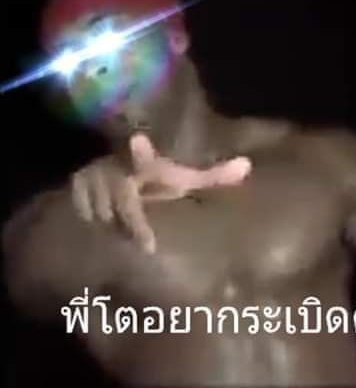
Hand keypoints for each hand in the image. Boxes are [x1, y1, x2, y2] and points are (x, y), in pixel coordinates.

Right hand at [71, 133, 251, 253]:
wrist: (116, 172)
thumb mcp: (183, 178)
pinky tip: (101, 222)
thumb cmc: (157, 179)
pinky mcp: (75, 183)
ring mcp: (94, 175)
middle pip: (124, 203)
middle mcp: (121, 166)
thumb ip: (214, 176)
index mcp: (148, 163)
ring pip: (103, 212)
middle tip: (147, 247)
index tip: (138, 140)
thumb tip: (248, 165)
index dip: (141, 152)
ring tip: (125, 233)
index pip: (143, 156)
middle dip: (135, 225)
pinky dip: (92, 218)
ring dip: (114, 224)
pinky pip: (83, 211)